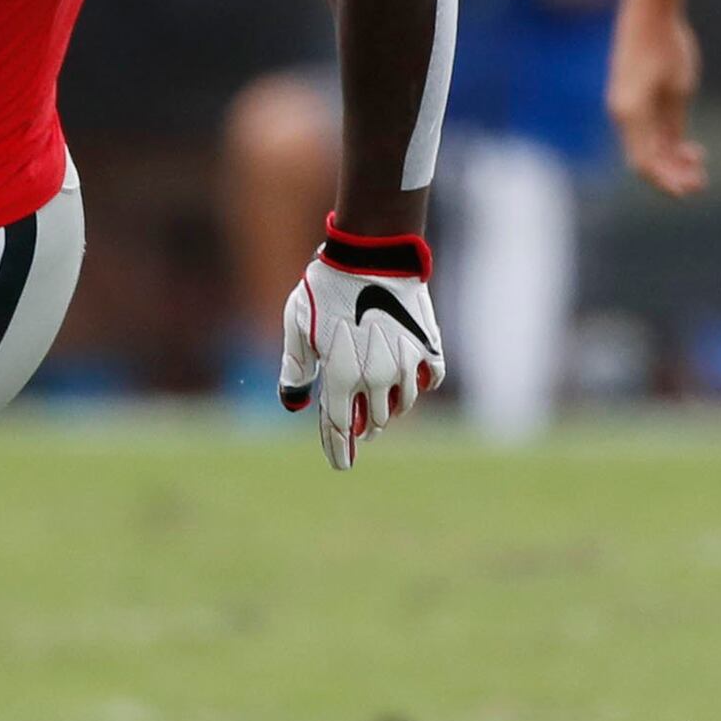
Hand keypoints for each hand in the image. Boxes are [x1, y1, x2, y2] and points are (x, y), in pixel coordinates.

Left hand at [278, 223, 443, 469]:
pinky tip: (407, 381)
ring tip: (377, 402)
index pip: (337, 427)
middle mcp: (376, 378)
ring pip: (399, 405)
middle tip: (354, 425)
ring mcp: (405, 365)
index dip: (337, 450)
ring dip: (386, 409)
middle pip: (370, 421)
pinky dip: (416, 387)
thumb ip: (295, 369)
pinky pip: (426, 382)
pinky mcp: (426, 349)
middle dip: (360, 427)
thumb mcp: (297, 326)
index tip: (340, 465)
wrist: (373, 255)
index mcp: (341, 376)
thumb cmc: (327, 289)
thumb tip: (294, 405)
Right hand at [608, 0, 705, 196]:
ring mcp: (628, 107)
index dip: (666, 181)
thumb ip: (673, 123)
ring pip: (648, 146)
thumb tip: (674, 153)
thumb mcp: (678, 87)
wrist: (649, 11)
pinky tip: (691, 149)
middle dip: (672, 174)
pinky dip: (668, 144)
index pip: (644, 162)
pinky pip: (650, 131)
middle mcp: (624, 114)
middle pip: (645, 158)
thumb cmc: (665, 44)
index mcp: (629, 114)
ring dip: (672, 160)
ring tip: (699, 163)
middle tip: (701, 182)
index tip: (690, 189)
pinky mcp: (636, 99)